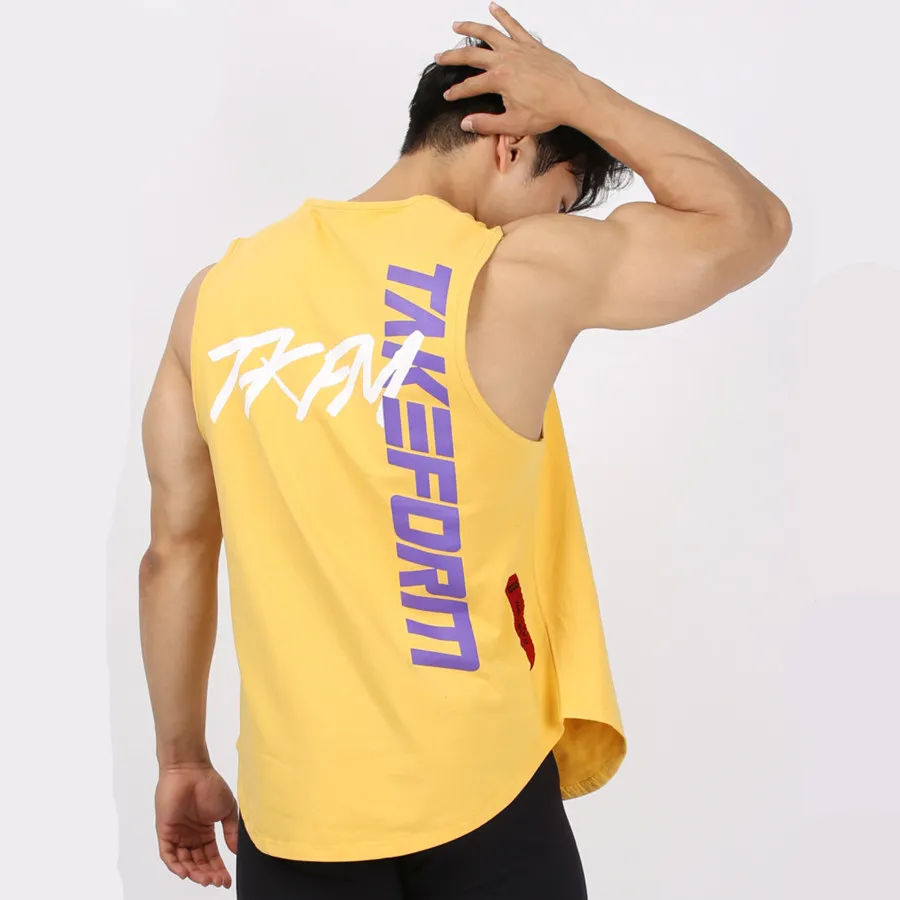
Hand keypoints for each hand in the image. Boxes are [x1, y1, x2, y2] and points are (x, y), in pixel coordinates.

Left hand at [155, 763, 238, 887]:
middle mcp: (191, 836)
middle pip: (199, 863)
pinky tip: (186, 873)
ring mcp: (177, 835)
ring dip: (194, 873)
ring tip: (206, 879)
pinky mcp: (165, 833)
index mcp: (205, 832)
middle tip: (217, 882)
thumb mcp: (227, 809)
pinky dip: (176, 866)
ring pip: (184, 863)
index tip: (227, 881)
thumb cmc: (210, 785)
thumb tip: (236, 851)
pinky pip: (168, 855)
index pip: (212, 857)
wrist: (191, 770)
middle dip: (208, 874)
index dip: (219, 870)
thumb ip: (231, 831)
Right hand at [434, 3, 584, 134]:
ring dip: (471, 28)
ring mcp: (518, 49)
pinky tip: (493, 7)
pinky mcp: (532, 44)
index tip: (448, 96)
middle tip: (439, 56)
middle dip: (453, 57)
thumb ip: (487, 123)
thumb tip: (466, 124)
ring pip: (489, 34)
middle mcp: (505, 60)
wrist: (573, 96)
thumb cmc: (547, 111)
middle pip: (472, 56)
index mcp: (499, 80)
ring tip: (457, 25)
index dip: (456, 92)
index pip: (470, 86)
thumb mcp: (513, 124)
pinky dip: (502, 15)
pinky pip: (514, 25)